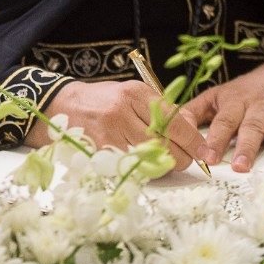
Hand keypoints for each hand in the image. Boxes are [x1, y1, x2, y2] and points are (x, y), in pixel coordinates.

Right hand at [29, 80, 207, 170]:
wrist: (58, 106)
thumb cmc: (100, 101)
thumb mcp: (130, 95)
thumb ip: (158, 110)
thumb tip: (191, 131)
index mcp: (136, 93)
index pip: (176, 121)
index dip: (194, 141)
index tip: (205, 153)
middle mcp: (123, 110)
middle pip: (166, 144)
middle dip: (181, 158)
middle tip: (184, 161)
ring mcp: (109, 131)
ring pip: (150, 160)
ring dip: (162, 167)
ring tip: (162, 163)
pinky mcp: (99, 150)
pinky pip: (131, 167)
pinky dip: (141, 171)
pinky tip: (141, 165)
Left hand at [182, 58, 263, 171]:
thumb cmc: (245, 92)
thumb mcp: (217, 96)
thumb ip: (194, 112)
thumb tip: (167, 129)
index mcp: (228, 99)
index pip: (217, 118)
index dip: (209, 137)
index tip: (201, 155)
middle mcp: (249, 103)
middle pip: (238, 123)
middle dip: (229, 143)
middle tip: (221, 163)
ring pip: (263, 128)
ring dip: (255, 148)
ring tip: (246, 167)